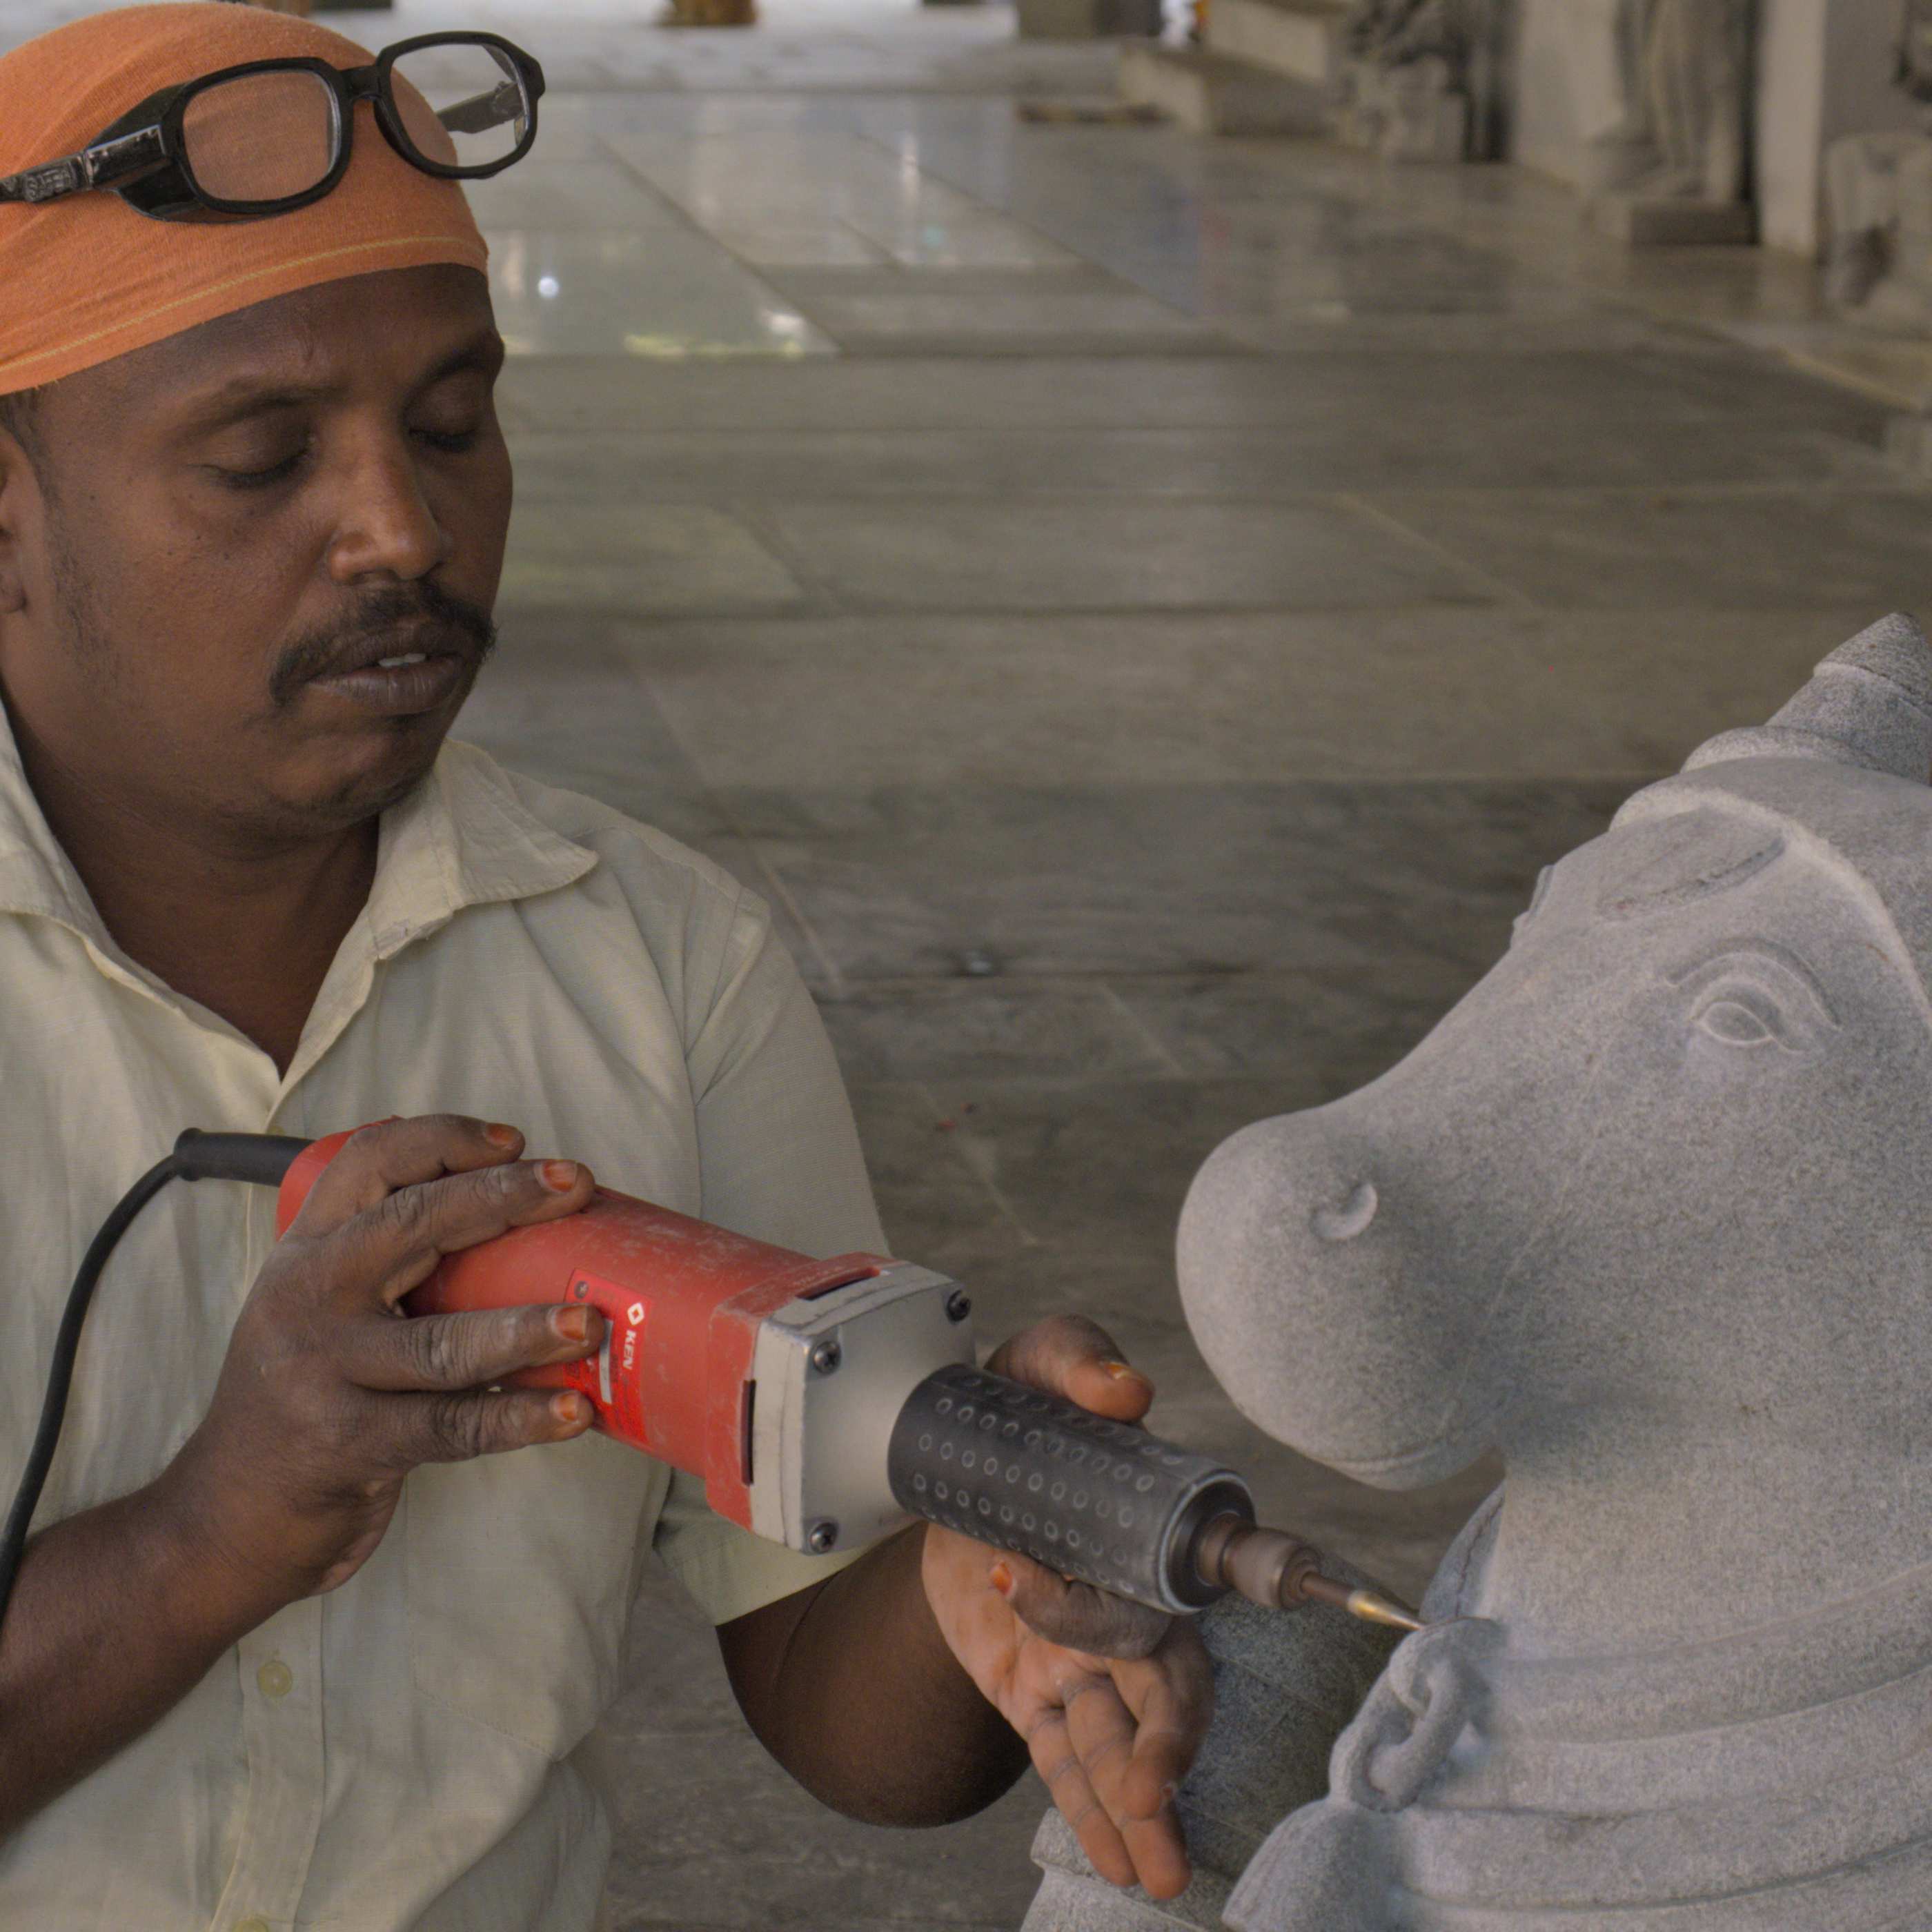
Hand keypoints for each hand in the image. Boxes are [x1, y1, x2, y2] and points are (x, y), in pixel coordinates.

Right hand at [161, 1114, 602, 1609]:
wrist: (226, 1516)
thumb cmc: (307, 1395)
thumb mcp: (321, 1307)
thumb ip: (391, 1262)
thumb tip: (532, 1226)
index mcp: (308, 1250)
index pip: (369, 1161)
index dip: (444, 1138)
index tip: (516, 1141)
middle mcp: (310, 1296)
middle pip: (414, 1224)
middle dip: (504, 1197)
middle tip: (579, 1185)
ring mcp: (326, 1372)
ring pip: (442, 1342)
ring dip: (526, 1329)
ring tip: (590, 1322)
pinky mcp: (350, 1445)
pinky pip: (451, 1427)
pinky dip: (518, 1418)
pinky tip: (572, 1413)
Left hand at [921, 1315, 1214, 1899]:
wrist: (947, 1456)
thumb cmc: (1019, 1407)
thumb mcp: (1039, 1368)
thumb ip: (1080, 1366)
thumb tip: (1124, 1389)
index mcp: (1142, 1545)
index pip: (1169, 1616)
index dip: (1173, 1667)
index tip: (1172, 1722)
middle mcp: (1126, 1611)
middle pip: (1161, 1693)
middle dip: (1163, 1753)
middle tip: (1152, 1796)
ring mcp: (1081, 1656)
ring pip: (1121, 1739)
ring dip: (1141, 1806)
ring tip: (1156, 1874)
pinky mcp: (1033, 1685)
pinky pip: (1067, 1754)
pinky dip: (1089, 1807)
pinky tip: (1117, 1861)